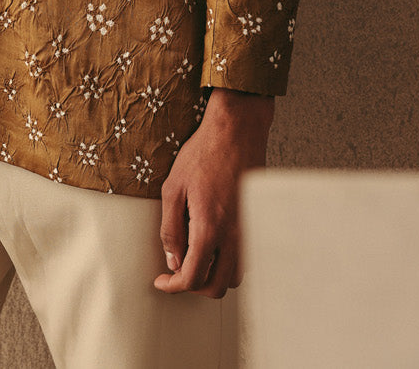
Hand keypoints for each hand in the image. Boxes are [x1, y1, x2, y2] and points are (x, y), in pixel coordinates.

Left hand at [155, 88, 273, 297]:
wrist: (236, 132)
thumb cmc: (203, 154)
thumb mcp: (173, 188)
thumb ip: (170, 228)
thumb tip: (172, 260)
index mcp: (209, 228)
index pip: (193, 277)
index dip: (173, 286)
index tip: (162, 282)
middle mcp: (233, 236)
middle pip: (216, 286)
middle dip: (194, 286)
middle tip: (178, 272)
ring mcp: (248, 231)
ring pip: (234, 277)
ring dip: (214, 276)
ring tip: (195, 258)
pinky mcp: (255, 223)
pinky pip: (245, 259)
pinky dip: (229, 263)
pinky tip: (214, 246)